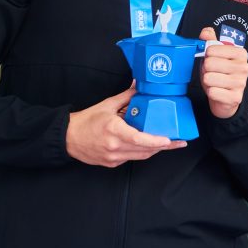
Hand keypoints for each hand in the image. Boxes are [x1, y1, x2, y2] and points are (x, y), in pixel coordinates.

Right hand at [66, 83, 186, 166]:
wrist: (68, 137)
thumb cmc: (86, 121)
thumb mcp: (107, 105)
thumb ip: (127, 96)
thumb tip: (139, 84)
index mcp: (114, 131)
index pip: (139, 139)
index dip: (156, 141)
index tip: (169, 140)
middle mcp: (114, 146)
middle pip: (145, 150)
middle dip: (164, 146)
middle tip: (179, 141)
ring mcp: (113, 157)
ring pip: (140, 156)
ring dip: (155, 150)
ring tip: (169, 144)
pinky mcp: (112, 163)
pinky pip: (131, 158)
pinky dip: (142, 152)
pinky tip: (149, 146)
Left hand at [198, 27, 247, 118]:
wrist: (226, 98)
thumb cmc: (220, 73)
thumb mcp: (215, 55)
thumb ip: (211, 41)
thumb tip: (206, 32)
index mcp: (240, 53)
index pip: (211, 49)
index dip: (207, 56)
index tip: (213, 60)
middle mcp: (244, 67)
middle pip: (209, 63)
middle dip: (205, 69)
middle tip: (212, 73)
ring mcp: (241, 83)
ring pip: (209, 78)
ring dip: (207, 81)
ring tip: (214, 82)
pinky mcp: (235, 97)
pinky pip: (212, 92)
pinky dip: (210, 92)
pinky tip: (217, 92)